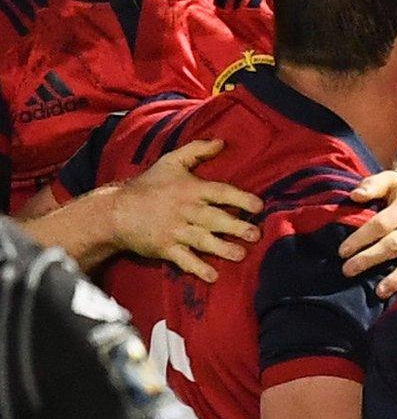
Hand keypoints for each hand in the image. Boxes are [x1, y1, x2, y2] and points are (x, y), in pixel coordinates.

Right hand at [112, 139, 261, 281]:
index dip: (240, 198)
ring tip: (240, 255)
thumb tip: (222, 141)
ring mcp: (174, 230)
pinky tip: (212, 276)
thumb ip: (197, 150)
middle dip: (235, 227)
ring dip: (221, 248)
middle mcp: (185, 210)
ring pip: (202, 240)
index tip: (258, 206)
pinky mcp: (164, 248)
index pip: (220, 192)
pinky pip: (183, 259)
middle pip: (214, 218)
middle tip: (255, 234)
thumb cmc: (148, 185)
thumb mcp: (171, 162)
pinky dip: (197, 268)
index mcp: (190, 189)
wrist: (115, 211)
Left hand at [341, 170, 396, 296]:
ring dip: (396, 278)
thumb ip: (374, 184)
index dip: (360, 238)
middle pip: (393, 245)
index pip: (380, 224)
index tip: (342, 252)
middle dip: (369, 259)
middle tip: (347, 271)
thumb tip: (354, 196)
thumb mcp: (396, 181)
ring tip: (379, 292)